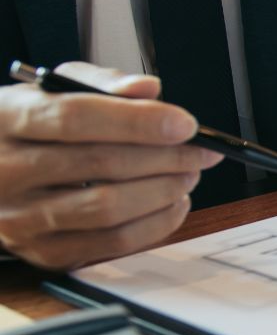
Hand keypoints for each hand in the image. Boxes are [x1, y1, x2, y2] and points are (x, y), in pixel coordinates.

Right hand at [0, 62, 222, 269]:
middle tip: (199, 151)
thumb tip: (146, 89)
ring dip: (164, 190)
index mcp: (3, 120)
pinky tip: (173, 202)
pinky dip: (156, 223)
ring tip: (188, 173)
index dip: (137, 121)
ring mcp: (21, 218)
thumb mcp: (48, 90)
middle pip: (101, 164)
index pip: (75, 118)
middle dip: (166, 156)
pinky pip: (113, 243)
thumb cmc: (24, 129)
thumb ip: (98, 82)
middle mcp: (5, 172)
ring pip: (110, 207)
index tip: (185, 124)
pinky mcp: (43, 252)